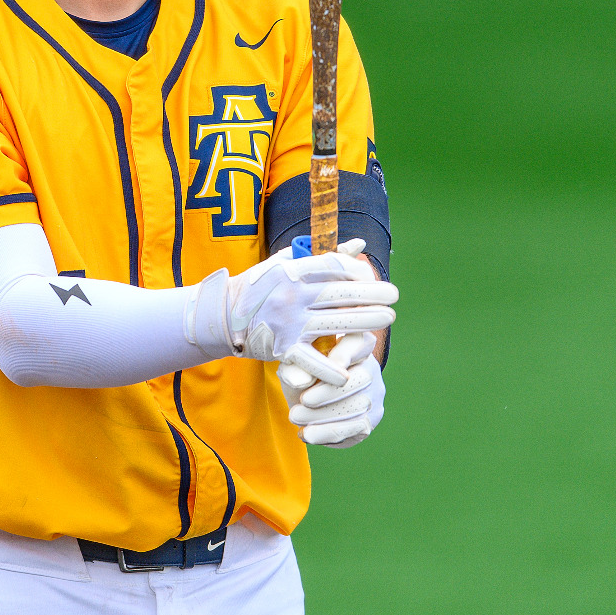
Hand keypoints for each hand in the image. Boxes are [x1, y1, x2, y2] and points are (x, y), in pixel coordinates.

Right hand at [185, 238, 395, 363]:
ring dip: (364, 322)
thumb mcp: (283, 264)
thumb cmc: (257, 287)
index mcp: (291, 272)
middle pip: (339, 294)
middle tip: (394, 296)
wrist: (221, 316)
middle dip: (371, 296)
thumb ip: (321, 255)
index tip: (370, 276)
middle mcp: (290, 296)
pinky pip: (311, 359)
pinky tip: (351, 368)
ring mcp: (287, 323)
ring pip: (333, 323)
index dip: (355, 271)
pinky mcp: (282, 348)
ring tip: (387, 320)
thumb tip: (358, 245)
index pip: (331, 267)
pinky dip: (331, 367)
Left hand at [279, 332, 383, 447]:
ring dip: (324, 415)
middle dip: (330, 392)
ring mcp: (374, 395)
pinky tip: (306, 433)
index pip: (358, 342)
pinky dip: (328, 433)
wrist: (310, 395)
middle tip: (302, 400)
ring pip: (359, 407)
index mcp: (355, 343)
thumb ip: (295, 367)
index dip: (346, 353)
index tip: (330, 362)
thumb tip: (301, 381)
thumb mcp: (293, 365)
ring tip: (295, 417)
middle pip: (362, 378)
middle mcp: (370, 367)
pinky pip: (355, 429)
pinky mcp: (370, 420)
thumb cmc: (302, 371)